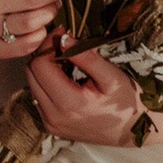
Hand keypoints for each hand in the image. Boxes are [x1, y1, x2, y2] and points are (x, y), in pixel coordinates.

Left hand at [25, 39, 143, 145]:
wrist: (132, 131)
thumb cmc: (126, 102)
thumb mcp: (111, 76)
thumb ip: (86, 57)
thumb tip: (63, 38)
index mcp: (68, 103)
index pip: (40, 65)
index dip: (48, 44)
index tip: (62, 32)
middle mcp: (53, 116)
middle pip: (31, 74)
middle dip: (43, 53)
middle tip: (62, 42)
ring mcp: (50, 124)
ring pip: (32, 85)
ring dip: (44, 68)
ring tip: (65, 58)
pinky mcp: (51, 126)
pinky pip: (39, 97)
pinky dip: (46, 82)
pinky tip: (64, 76)